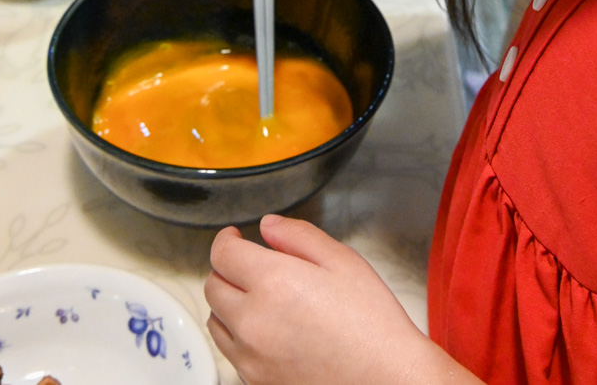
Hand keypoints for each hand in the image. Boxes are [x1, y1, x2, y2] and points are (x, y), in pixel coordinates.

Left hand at [205, 215, 433, 384]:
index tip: (234, 236)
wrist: (384, 377)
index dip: (225, 239)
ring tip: (256, 294)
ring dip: (227, 301)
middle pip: (212, 285)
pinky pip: (230, 350)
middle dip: (226, 267)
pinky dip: (238, 333)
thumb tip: (269, 226)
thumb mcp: (342, 260)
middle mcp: (253, 321)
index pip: (223, 254)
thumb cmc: (370, 322)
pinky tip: (266, 326)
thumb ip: (299, 236)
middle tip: (248, 262)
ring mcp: (251, 356)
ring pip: (215, 320)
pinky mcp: (255, 380)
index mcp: (273, 282)